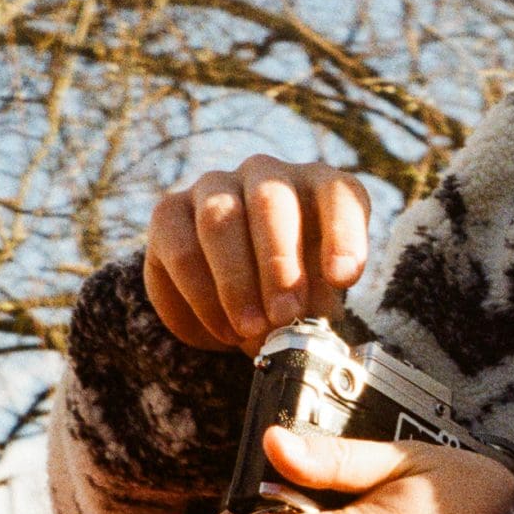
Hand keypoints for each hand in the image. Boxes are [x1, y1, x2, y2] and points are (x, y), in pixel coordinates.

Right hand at [145, 156, 369, 353]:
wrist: (237, 299)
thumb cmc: (291, 292)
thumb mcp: (316, 300)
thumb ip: (316, 311)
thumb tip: (303, 338)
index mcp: (320, 187)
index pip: (340, 194)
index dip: (343, 234)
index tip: (343, 278)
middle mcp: (267, 175)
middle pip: (270, 201)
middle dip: (278, 264)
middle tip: (283, 315)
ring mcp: (215, 187)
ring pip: (219, 221)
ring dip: (235, 282)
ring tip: (248, 330)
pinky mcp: (170, 212)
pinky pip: (179, 247)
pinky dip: (200, 295)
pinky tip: (220, 327)